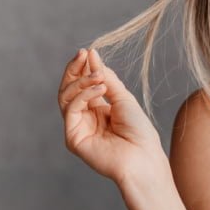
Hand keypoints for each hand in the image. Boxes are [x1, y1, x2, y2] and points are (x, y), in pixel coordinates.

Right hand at [57, 47, 167, 186]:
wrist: (143, 157)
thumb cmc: (139, 131)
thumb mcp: (123, 97)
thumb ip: (105, 78)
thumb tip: (91, 54)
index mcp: (97, 109)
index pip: (81, 84)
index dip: (81, 67)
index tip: (86, 51)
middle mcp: (84, 118)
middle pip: (68, 89)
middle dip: (74, 70)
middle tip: (81, 55)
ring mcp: (77, 128)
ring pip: (66, 97)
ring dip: (81, 82)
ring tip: (98, 76)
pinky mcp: (73, 138)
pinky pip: (71, 110)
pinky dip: (83, 95)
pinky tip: (99, 89)